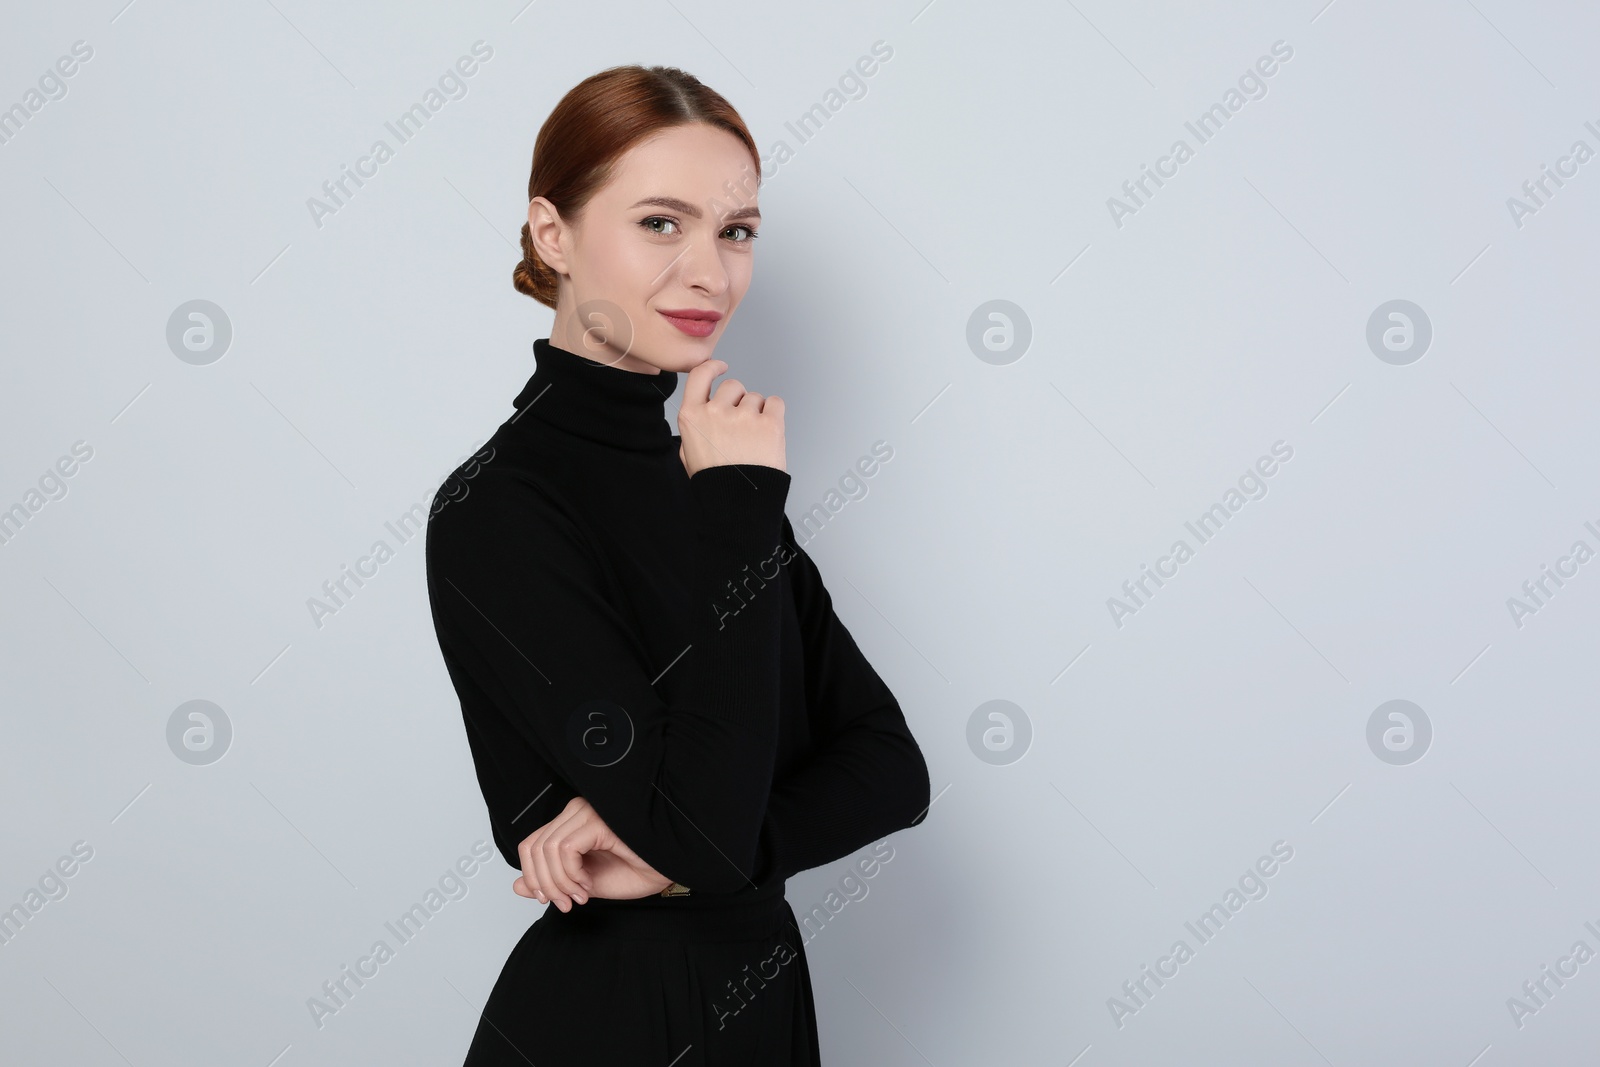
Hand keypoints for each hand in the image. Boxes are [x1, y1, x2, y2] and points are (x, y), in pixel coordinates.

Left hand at [512, 796, 673, 910]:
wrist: (669, 869)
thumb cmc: (635, 869)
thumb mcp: (582, 884)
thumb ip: (550, 882)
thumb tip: (516, 886)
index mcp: (570, 822)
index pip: (530, 844)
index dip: (533, 877)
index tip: (551, 900)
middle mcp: (576, 810)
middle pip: (534, 848)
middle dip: (545, 884)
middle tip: (566, 903)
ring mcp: (588, 812)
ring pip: (547, 850)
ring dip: (560, 882)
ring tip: (581, 895)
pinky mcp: (599, 821)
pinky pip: (565, 849)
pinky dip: (570, 874)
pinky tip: (587, 884)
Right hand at [677, 358, 785, 476]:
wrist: (739, 505)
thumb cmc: (716, 483)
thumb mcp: (688, 454)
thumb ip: (694, 428)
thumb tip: (703, 412)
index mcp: (692, 417)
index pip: (700, 375)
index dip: (712, 367)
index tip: (720, 366)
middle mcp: (715, 412)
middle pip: (733, 386)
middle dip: (739, 400)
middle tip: (741, 425)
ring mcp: (743, 416)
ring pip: (755, 397)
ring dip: (756, 412)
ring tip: (753, 439)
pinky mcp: (769, 423)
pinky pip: (775, 403)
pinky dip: (774, 414)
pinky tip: (768, 433)